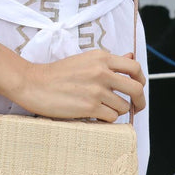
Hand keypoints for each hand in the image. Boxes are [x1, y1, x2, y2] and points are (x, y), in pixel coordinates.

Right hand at [19, 49, 145, 121]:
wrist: (33, 83)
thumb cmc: (57, 73)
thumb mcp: (85, 60)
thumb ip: (108, 61)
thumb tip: (130, 55)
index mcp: (101, 57)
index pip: (134, 67)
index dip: (141, 80)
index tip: (138, 88)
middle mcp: (102, 71)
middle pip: (136, 88)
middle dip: (140, 101)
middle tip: (136, 107)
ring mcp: (96, 90)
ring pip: (123, 106)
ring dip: (117, 111)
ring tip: (104, 110)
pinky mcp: (90, 106)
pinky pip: (111, 117)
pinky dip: (106, 119)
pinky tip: (96, 116)